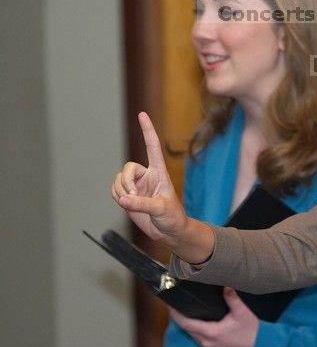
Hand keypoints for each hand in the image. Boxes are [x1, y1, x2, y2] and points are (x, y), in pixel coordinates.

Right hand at [111, 112, 212, 262]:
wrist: (169, 231)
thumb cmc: (172, 217)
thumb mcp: (161, 210)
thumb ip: (142, 204)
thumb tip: (123, 199)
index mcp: (159, 172)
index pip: (152, 147)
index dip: (147, 131)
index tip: (142, 115)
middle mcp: (147, 176)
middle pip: (127, 168)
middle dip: (125, 182)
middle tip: (131, 197)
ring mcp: (136, 185)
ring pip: (118, 180)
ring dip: (120, 192)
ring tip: (132, 203)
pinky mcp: (128, 196)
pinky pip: (114, 190)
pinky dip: (116, 197)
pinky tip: (126, 204)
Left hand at [170, 287, 259, 346]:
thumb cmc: (254, 332)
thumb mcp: (243, 312)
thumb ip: (232, 297)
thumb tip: (224, 284)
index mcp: (211, 333)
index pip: (186, 323)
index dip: (176, 314)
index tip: (169, 304)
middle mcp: (207, 343)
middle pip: (188, 329)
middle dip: (181, 317)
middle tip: (178, 302)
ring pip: (194, 334)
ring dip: (189, 323)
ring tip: (188, 308)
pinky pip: (201, 338)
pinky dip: (197, 328)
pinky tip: (202, 320)